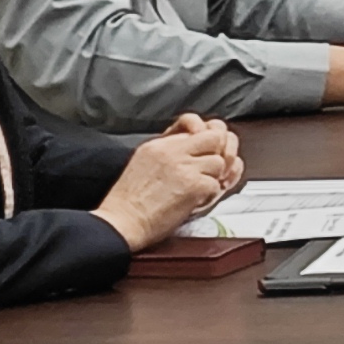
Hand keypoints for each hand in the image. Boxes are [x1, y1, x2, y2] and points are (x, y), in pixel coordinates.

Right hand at [98, 116, 243, 248]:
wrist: (121, 222)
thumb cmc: (129, 202)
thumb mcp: (143, 163)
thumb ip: (170, 152)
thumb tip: (199, 149)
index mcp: (159, 144)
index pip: (194, 122)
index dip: (206, 137)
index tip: (205, 151)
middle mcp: (173, 151)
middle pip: (216, 135)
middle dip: (221, 151)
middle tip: (214, 169)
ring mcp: (184, 167)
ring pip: (220, 162)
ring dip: (214, 178)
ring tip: (198, 190)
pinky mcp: (193, 185)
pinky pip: (216, 185)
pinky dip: (210, 197)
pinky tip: (194, 202)